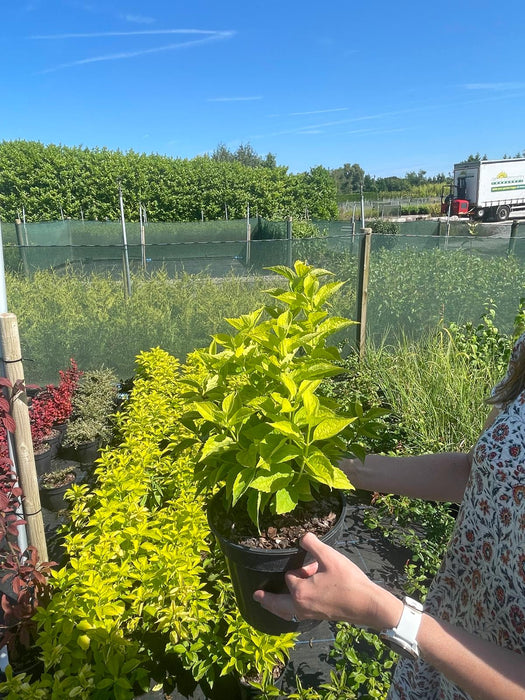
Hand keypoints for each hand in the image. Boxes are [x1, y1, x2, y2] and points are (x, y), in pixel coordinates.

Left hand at [253, 532, 401, 629]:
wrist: (367, 605)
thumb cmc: (349, 581)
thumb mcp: (330, 557)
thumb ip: (313, 544)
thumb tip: (303, 536)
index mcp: (300, 592)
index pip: (290, 576)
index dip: (300, 568)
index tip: (313, 565)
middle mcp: (301, 607)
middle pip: (278, 604)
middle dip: (267, 599)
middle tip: (256, 595)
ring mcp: (309, 615)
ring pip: (286, 613)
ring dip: (277, 607)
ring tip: (268, 604)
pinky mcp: (318, 618)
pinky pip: (296, 616)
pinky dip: (289, 612)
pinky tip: (293, 610)